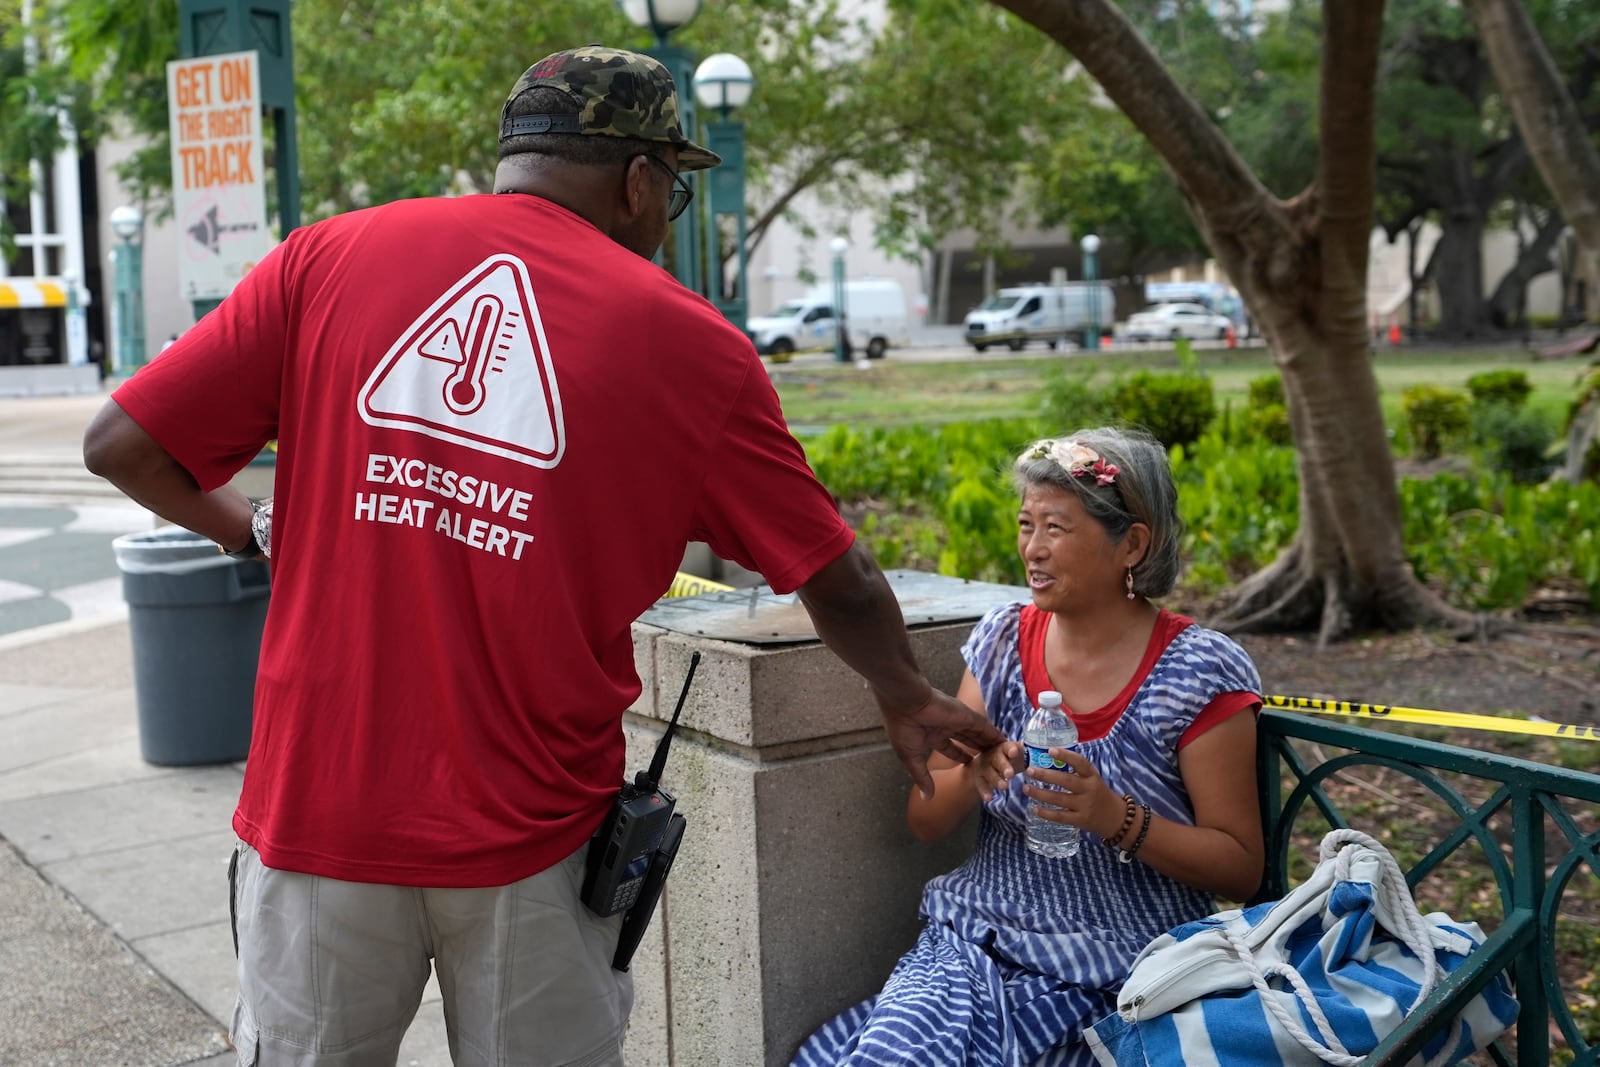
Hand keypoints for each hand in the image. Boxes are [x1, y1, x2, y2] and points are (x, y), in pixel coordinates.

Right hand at [878, 689, 1007, 799]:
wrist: (906, 702)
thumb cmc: (903, 728)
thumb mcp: (912, 758)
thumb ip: (923, 778)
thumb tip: (926, 798)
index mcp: (932, 735)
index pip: (951, 748)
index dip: (962, 758)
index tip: (972, 766)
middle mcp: (947, 727)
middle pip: (968, 742)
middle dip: (979, 753)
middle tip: (992, 765)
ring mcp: (958, 721)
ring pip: (979, 735)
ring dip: (990, 745)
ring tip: (1003, 757)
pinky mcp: (968, 716)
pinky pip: (986, 728)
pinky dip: (996, 736)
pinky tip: (1007, 744)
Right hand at [966, 740, 1023, 801]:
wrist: (987, 762)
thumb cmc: (1008, 758)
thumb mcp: (1016, 754)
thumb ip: (1027, 754)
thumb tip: (1043, 754)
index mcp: (1005, 748)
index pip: (1008, 747)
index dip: (1011, 750)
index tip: (1014, 753)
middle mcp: (993, 755)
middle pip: (998, 761)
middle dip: (1004, 767)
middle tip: (1010, 774)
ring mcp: (985, 766)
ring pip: (990, 773)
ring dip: (996, 780)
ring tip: (1003, 787)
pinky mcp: (979, 777)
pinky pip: (981, 784)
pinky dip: (985, 792)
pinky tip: (989, 798)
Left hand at [1021, 748, 1119, 833]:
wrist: (1116, 818)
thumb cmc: (1099, 794)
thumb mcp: (1093, 779)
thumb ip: (1076, 771)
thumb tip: (1050, 758)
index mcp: (1092, 776)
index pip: (1080, 762)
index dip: (1065, 756)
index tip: (1050, 750)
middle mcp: (1089, 789)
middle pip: (1065, 781)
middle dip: (1045, 775)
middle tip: (1029, 770)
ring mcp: (1084, 806)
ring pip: (1059, 799)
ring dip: (1040, 794)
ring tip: (1026, 788)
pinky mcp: (1080, 820)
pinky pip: (1060, 817)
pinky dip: (1046, 814)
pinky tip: (1035, 809)